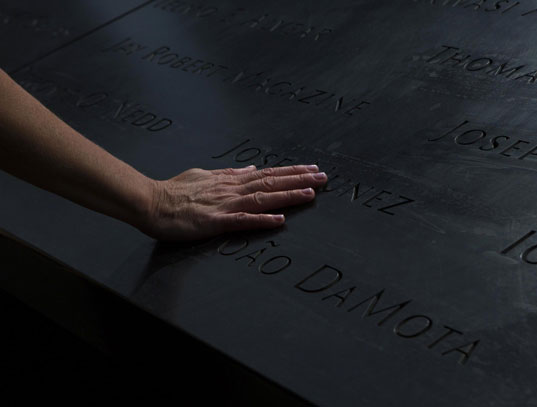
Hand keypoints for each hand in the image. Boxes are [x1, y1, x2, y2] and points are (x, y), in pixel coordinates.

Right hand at [140, 164, 327, 240]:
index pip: (266, 173)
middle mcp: (231, 189)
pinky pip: (242, 221)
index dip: (291, 172)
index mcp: (229, 180)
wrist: (149, 202)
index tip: (311, 169)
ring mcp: (224, 204)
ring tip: (311, 194)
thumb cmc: (174, 192)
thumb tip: (249, 168)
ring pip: (262, 198)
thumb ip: (228, 173)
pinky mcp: (214, 221)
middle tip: (324, 178)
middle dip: (299, 180)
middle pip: (271, 182)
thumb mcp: (204, 175)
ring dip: (287, 196)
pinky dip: (262, 220)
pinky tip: (280, 221)